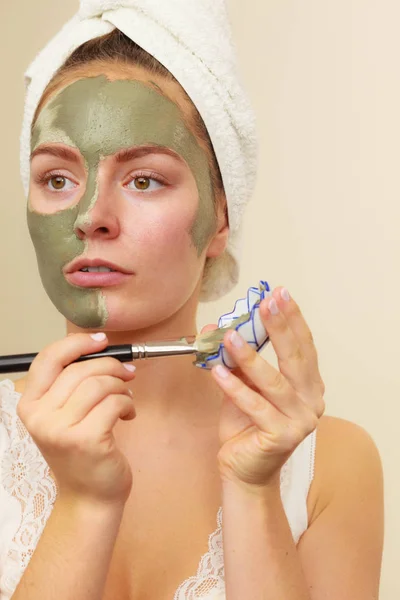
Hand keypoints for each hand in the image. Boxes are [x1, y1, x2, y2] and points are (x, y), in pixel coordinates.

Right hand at [16, 333, 136, 505]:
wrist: (89, 497)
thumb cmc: (81, 452)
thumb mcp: (64, 415)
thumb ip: (73, 384)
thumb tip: (103, 349)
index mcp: (30, 405)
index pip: (48, 359)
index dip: (77, 343)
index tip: (101, 340)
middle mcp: (40, 417)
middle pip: (81, 369)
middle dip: (111, 366)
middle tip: (127, 374)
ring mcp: (62, 430)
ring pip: (100, 384)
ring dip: (121, 387)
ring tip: (126, 399)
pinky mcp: (87, 440)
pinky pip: (115, 403)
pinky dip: (128, 404)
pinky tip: (128, 415)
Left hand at [204, 287, 324, 490]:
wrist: (244, 469)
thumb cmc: (246, 425)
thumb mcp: (243, 385)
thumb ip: (237, 359)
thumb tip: (216, 328)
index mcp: (309, 385)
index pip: (304, 346)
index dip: (292, 319)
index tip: (279, 294)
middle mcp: (311, 401)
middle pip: (296, 358)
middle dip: (280, 327)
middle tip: (267, 303)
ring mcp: (300, 421)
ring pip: (274, 383)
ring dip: (250, 357)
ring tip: (229, 336)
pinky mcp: (282, 437)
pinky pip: (255, 406)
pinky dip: (235, 388)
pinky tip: (218, 371)